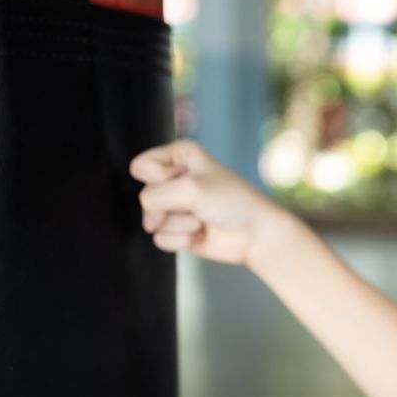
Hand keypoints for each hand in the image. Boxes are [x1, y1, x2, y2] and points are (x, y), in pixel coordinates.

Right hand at [129, 138, 299, 267]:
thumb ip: (154, 196)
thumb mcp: (190, 187)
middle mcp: (174, 178)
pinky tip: (201, 235)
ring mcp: (175, 206)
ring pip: (151, 220)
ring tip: (203, 220)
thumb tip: (147, 224)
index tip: (187, 179)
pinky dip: (182, 240)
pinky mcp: (177, 230)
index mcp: (179, 156)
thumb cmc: (230, 201)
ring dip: (181, 224)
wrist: (255, 233)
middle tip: (200, 205)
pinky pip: (160, 239)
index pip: (141, 166)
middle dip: (173, 205)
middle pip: (146, 196)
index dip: (160, 177)